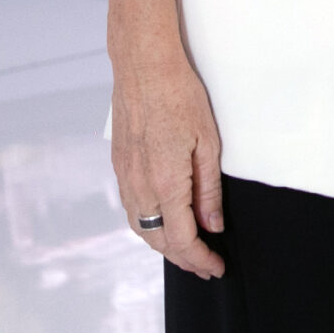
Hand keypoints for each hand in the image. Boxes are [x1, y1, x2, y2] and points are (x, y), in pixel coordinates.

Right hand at [112, 52, 226, 277]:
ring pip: (141, 226)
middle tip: (204, 264)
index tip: (215, 267)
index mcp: (165, 182)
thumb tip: (212, 224)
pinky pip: (131, 207)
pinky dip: (148, 223)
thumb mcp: (208, 143)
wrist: (143, 65)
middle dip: (182, 258)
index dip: (200, 259)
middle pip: (158, 240)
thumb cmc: (178, 95)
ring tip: (186, 248)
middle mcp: (139, 185)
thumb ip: (208, 190)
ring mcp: (125, 175)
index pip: (182, 240)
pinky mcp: (119, 164)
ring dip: (163, 244)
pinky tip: (162, 219)